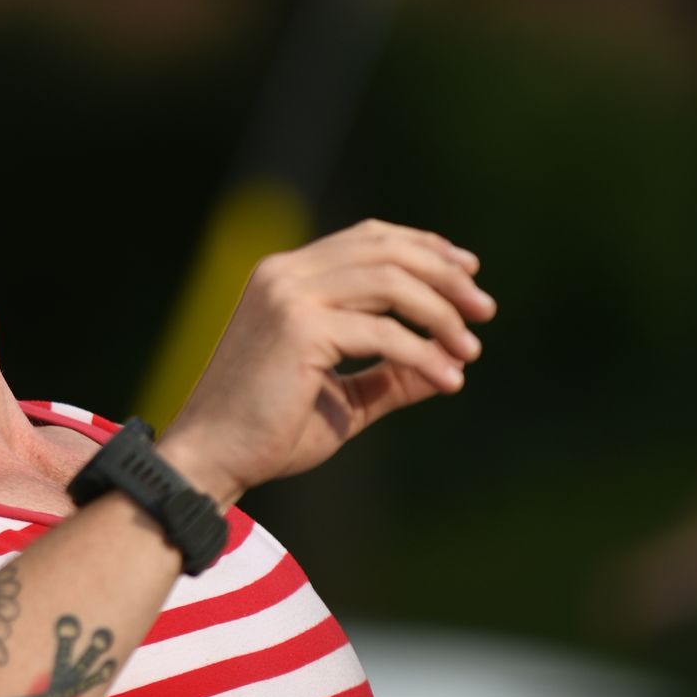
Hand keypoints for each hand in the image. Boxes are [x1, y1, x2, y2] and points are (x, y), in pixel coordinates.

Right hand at [158, 220, 493, 503]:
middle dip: (445, 276)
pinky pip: (382, 333)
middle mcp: (285, 274)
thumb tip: (452, 363)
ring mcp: (289, 296)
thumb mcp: (344, 398)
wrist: (211, 458)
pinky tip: (448, 379)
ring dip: (441, 312)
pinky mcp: (298, 329)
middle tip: (485, 311)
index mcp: (287, 277)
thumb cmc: (269, 432)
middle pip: (385, 250)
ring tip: (471, 349)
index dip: (424, 247)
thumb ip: (391, 375)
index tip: (468, 271)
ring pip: (390, 281)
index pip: (367, 238)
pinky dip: (423, 354)